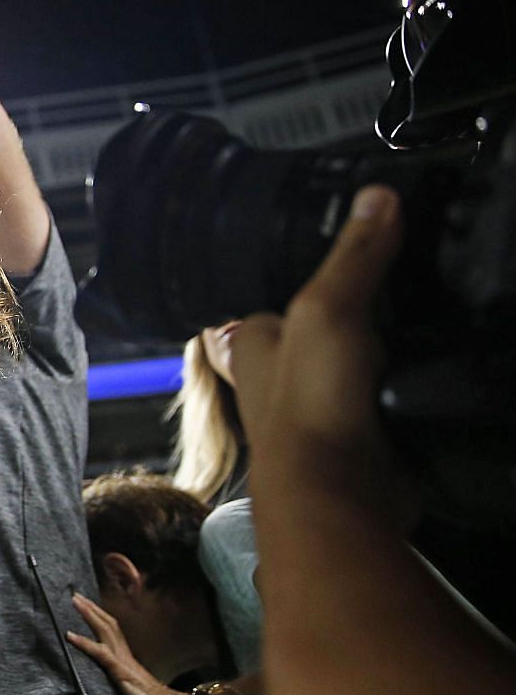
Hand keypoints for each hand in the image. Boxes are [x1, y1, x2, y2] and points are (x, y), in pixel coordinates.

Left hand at [67, 593, 179, 694]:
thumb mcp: (133, 694)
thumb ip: (123, 687)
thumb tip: (115, 689)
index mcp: (128, 661)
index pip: (112, 632)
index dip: (100, 618)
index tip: (87, 606)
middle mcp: (126, 656)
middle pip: (108, 624)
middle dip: (92, 608)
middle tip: (76, 595)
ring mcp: (123, 662)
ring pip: (105, 630)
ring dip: (88, 614)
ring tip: (75, 601)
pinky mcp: (120, 671)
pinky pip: (99, 652)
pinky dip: (84, 642)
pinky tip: (69, 635)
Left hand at [228, 184, 404, 513]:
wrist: (338, 497)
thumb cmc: (310, 408)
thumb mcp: (328, 311)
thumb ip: (354, 258)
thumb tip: (378, 197)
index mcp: (255, 339)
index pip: (288, 287)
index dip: (328, 267)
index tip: (375, 242)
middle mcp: (283, 372)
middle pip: (332, 322)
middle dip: (369, 309)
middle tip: (417, 281)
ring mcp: (324, 405)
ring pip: (367, 358)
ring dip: (397, 346)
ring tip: (437, 317)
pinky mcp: (364, 433)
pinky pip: (394, 393)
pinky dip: (415, 381)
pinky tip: (439, 365)